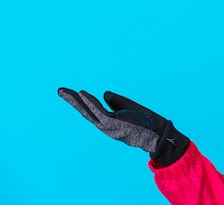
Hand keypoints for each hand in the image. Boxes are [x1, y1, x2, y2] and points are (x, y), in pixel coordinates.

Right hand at [58, 88, 188, 165]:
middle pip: (86, 112)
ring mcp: (109, 127)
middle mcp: (107, 127)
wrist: (160, 136)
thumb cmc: (148, 123)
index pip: (93, 112)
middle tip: (60, 90)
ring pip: (89, 112)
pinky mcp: (115, 124)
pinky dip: (90, 103)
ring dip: (76, 101)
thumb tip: (104, 93)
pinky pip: (98, 112)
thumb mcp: (131, 108)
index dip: (82, 102)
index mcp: (111, 123)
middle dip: (73, 102)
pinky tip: (82, 94)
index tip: (73, 92)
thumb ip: (116, 101)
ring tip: (64, 91)